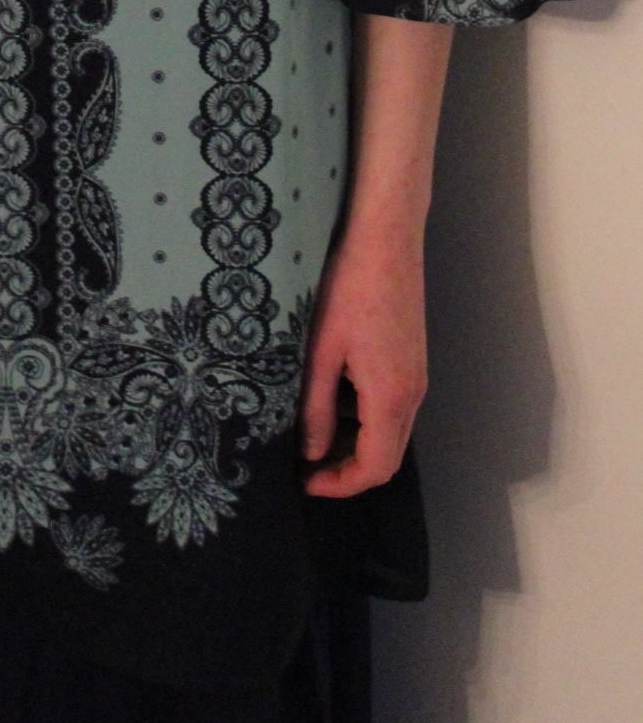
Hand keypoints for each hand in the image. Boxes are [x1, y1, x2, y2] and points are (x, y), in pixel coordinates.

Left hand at [299, 222, 427, 496]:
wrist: (386, 237)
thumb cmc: (349, 288)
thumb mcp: (321, 351)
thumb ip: (316, 408)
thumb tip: (311, 452)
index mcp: (391, 397)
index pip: (375, 468)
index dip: (340, 484)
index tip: (305, 480)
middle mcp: (412, 392)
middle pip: (387, 457)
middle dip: (347, 469)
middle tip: (306, 462)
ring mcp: (416, 374)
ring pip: (390, 431)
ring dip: (355, 441)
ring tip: (312, 428)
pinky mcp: (412, 357)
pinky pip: (392, 405)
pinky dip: (365, 416)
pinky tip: (333, 392)